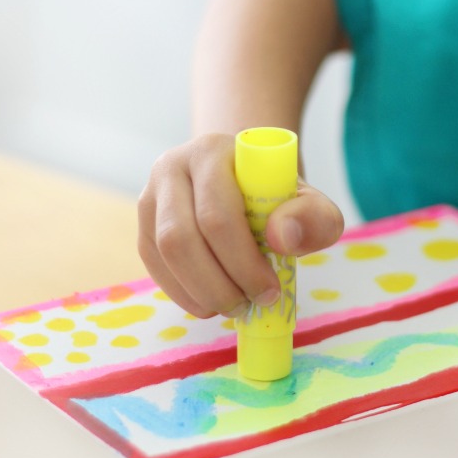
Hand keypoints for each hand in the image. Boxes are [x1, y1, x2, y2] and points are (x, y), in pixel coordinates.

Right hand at [138, 133, 343, 318]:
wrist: (245, 180)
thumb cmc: (277, 194)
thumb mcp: (309, 202)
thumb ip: (314, 217)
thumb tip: (282, 237)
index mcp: (213, 152)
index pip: (217, 213)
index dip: (243, 260)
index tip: (271, 289)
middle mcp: (172, 166)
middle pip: (181, 237)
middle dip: (219, 284)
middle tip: (251, 305)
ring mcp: (151, 195)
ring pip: (163, 252)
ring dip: (200, 291)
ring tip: (234, 306)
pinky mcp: (144, 224)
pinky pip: (154, 265)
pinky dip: (183, 293)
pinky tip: (211, 302)